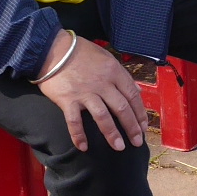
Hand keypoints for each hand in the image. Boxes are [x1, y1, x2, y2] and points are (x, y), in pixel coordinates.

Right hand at [34, 31, 145, 152]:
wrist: (52, 48)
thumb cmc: (80, 51)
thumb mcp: (106, 57)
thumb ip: (121, 74)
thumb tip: (136, 91)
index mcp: (113, 71)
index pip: (132, 95)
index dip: (140, 112)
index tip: (144, 126)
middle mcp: (102, 83)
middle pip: (121, 108)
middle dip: (131, 127)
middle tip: (137, 142)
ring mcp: (84, 93)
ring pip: (102, 117)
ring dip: (112, 134)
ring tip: (119, 147)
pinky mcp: (67, 100)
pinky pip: (74, 121)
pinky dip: (78, 135)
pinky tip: (83, 147)